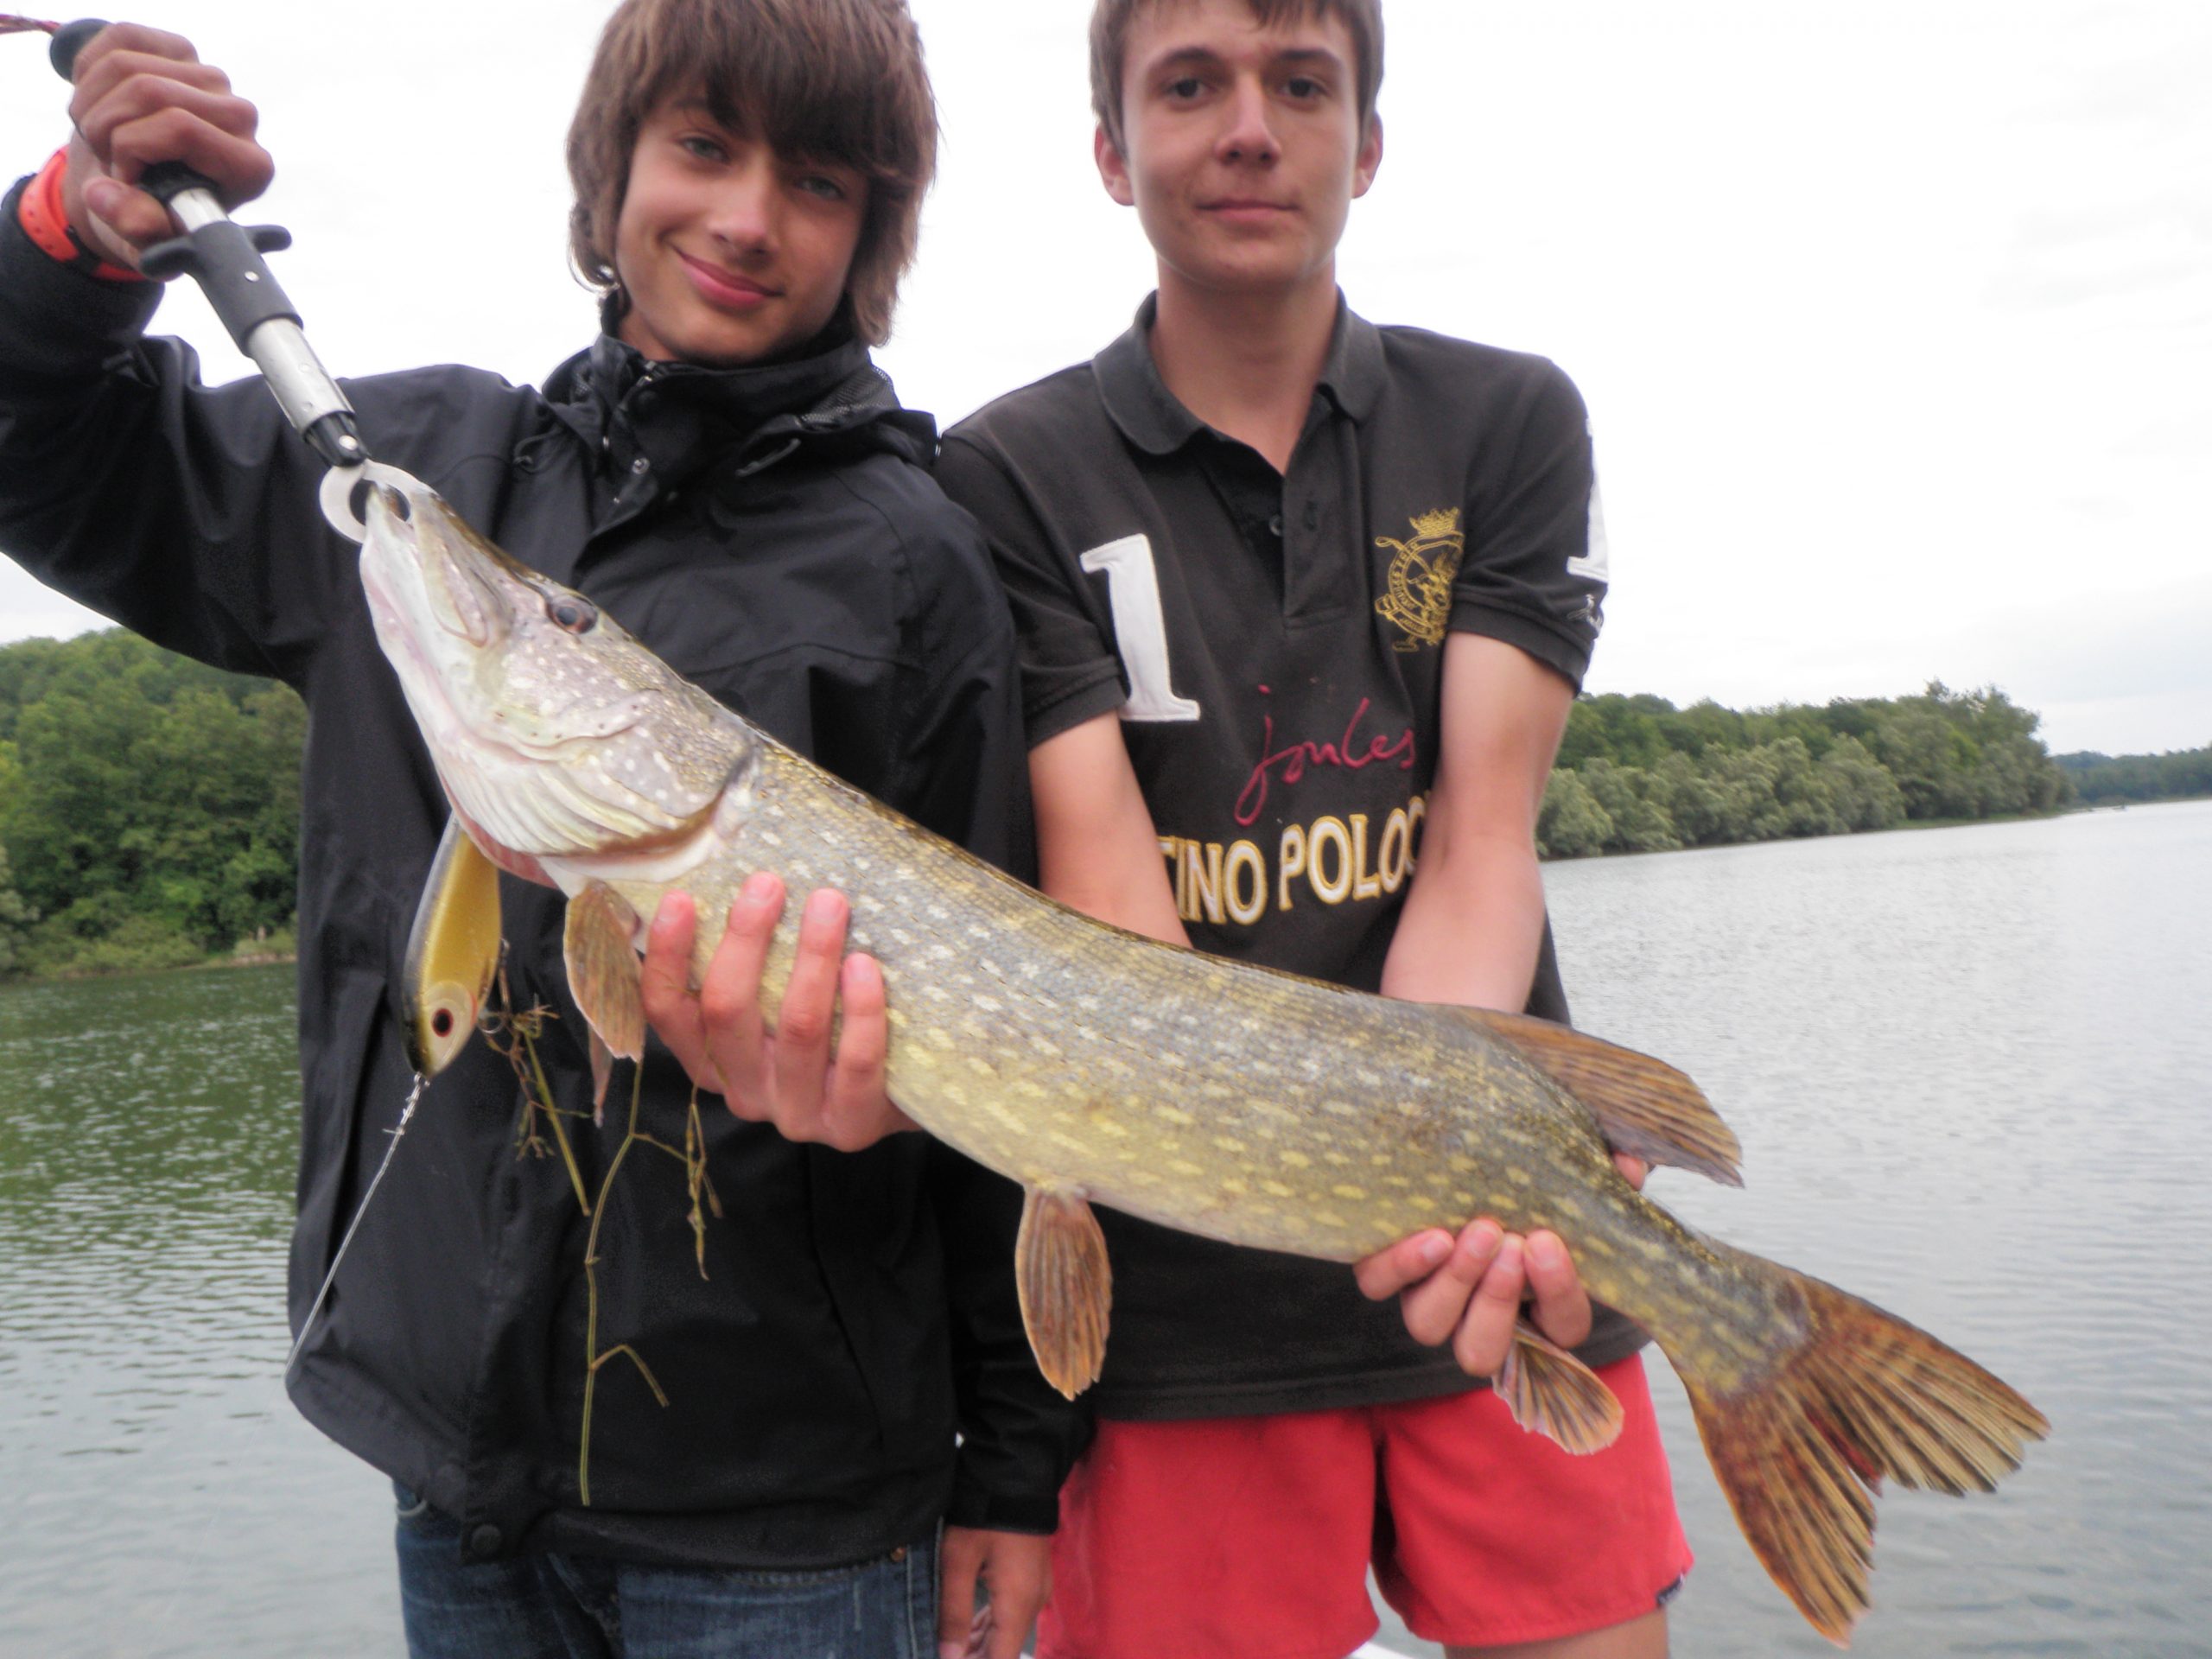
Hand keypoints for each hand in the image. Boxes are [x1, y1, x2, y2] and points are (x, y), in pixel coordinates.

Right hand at [60, 23, 273, 268]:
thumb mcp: (145, 241)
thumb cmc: (150, 216)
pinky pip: (118, 39)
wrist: (137, 188)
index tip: (122, 178)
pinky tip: (99, 104)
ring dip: (90, 105)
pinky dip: (89, 74)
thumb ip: (136, 230)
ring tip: (100, 138)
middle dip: (104, 127)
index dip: (131, 148)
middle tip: (105, 159)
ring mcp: (210, 79)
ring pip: (125, 66)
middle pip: (149, 91)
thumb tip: (110, 198)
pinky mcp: (180, 52)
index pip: (181, 127)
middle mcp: (242, 117)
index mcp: (248, 167)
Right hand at [638, 877, 914, 1151]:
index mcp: (712, 1060)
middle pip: (727, 1011)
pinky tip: (864, 965)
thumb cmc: (833, 1032)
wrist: (904, 1097)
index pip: (668, 1011)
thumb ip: (757, 964)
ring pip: (797, 1028)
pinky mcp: (850, 1126)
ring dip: (813, 957)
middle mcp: (746, 1090)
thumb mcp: (780, 1002)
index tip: (680, 899)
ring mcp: (796, 1112)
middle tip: (769, 883)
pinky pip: (856, 1063)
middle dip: (745, 939)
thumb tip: (743, 881)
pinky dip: (860, 1009)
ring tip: (829, 903)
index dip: (666, 957)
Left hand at [938, 1526, 1050, 1658]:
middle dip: (973, 1656)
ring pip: (1007, 1633)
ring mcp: (1036, 1591)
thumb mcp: (958, 1561)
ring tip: (946, 1644)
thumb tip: (948, 1657)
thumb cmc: (984, 1515)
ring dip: (978, 1643)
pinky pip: (1012, 1615)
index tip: (948, 1658)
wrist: (1017, 1475)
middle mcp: (1032, 1604)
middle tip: (940, 1650)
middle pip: (1004, 1649)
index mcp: (1018, 1605)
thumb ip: (954, 1612)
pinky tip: (966, 1627)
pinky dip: (989, 1626)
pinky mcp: (1032, 1580)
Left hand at [1353, 1153, 1649, 1375]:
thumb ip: (1605, 1176)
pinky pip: (1378, 1283)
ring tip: (1475, 1231)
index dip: (1558, 1293)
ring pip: (1428, 1325)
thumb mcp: (1572, 1178)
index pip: (1561, 1326)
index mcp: (1538, 1306)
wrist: (1455, 1161)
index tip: (1551, 1244)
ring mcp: (1429, 1298)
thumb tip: (1629, 1163)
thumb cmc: (1529, 1180)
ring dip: (1455, 1283)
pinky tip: (1429, 1234)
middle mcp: (1478, 1316)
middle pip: (1481, 1349)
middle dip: (1498, 1298)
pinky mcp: (1386, 1270)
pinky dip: (1399, 1265)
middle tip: (1513, 1242)